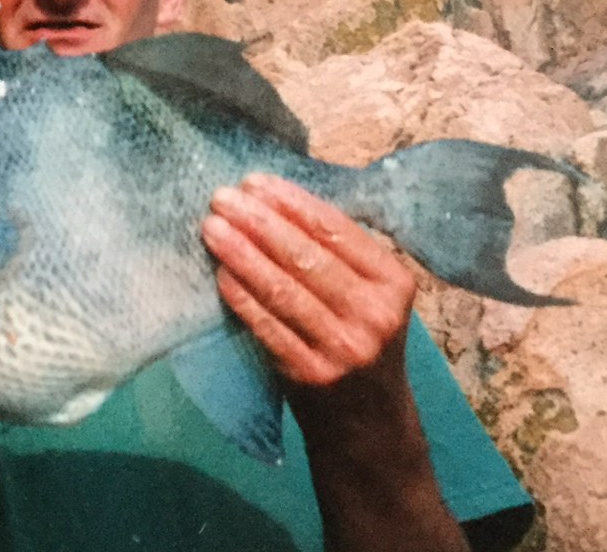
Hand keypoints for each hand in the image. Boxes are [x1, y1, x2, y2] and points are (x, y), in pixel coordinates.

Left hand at [201, 173, 468, 550]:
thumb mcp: (371, 297)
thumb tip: (274, 201)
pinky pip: (268, 326)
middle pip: (307, 256)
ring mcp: (345, 348)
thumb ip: (340, 256)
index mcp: (394, 282)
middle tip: (222, 196)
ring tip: (212, 227)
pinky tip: (220, 273)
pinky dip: (241, 297)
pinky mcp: (312, 375)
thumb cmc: (360, 343)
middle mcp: (375, 314)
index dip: (291, 202)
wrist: (369, 425)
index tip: (255, 181)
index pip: (337, 230)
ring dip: (242, 253)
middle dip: (259, 221)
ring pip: (284, 288)